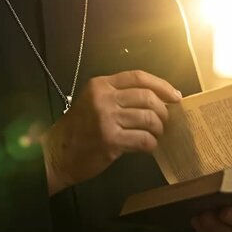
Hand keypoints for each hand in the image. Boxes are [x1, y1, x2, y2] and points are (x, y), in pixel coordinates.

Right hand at [42, 70, 181, 194]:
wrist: (56, 154)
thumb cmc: (76, 130)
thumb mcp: (92, 103)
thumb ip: (117, 97)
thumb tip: (155, 101)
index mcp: (100, 85)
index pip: (138, 77)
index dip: (161, 85)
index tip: (175, 95)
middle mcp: (103, 98)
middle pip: (147, 97)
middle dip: (163, 110)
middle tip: (165, 121)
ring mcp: (106, 119)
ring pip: (148, 118)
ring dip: (158, 129)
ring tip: (156, 135)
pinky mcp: (110, 140)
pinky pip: (143, 139)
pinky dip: (151, 144)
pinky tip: (148, 147)